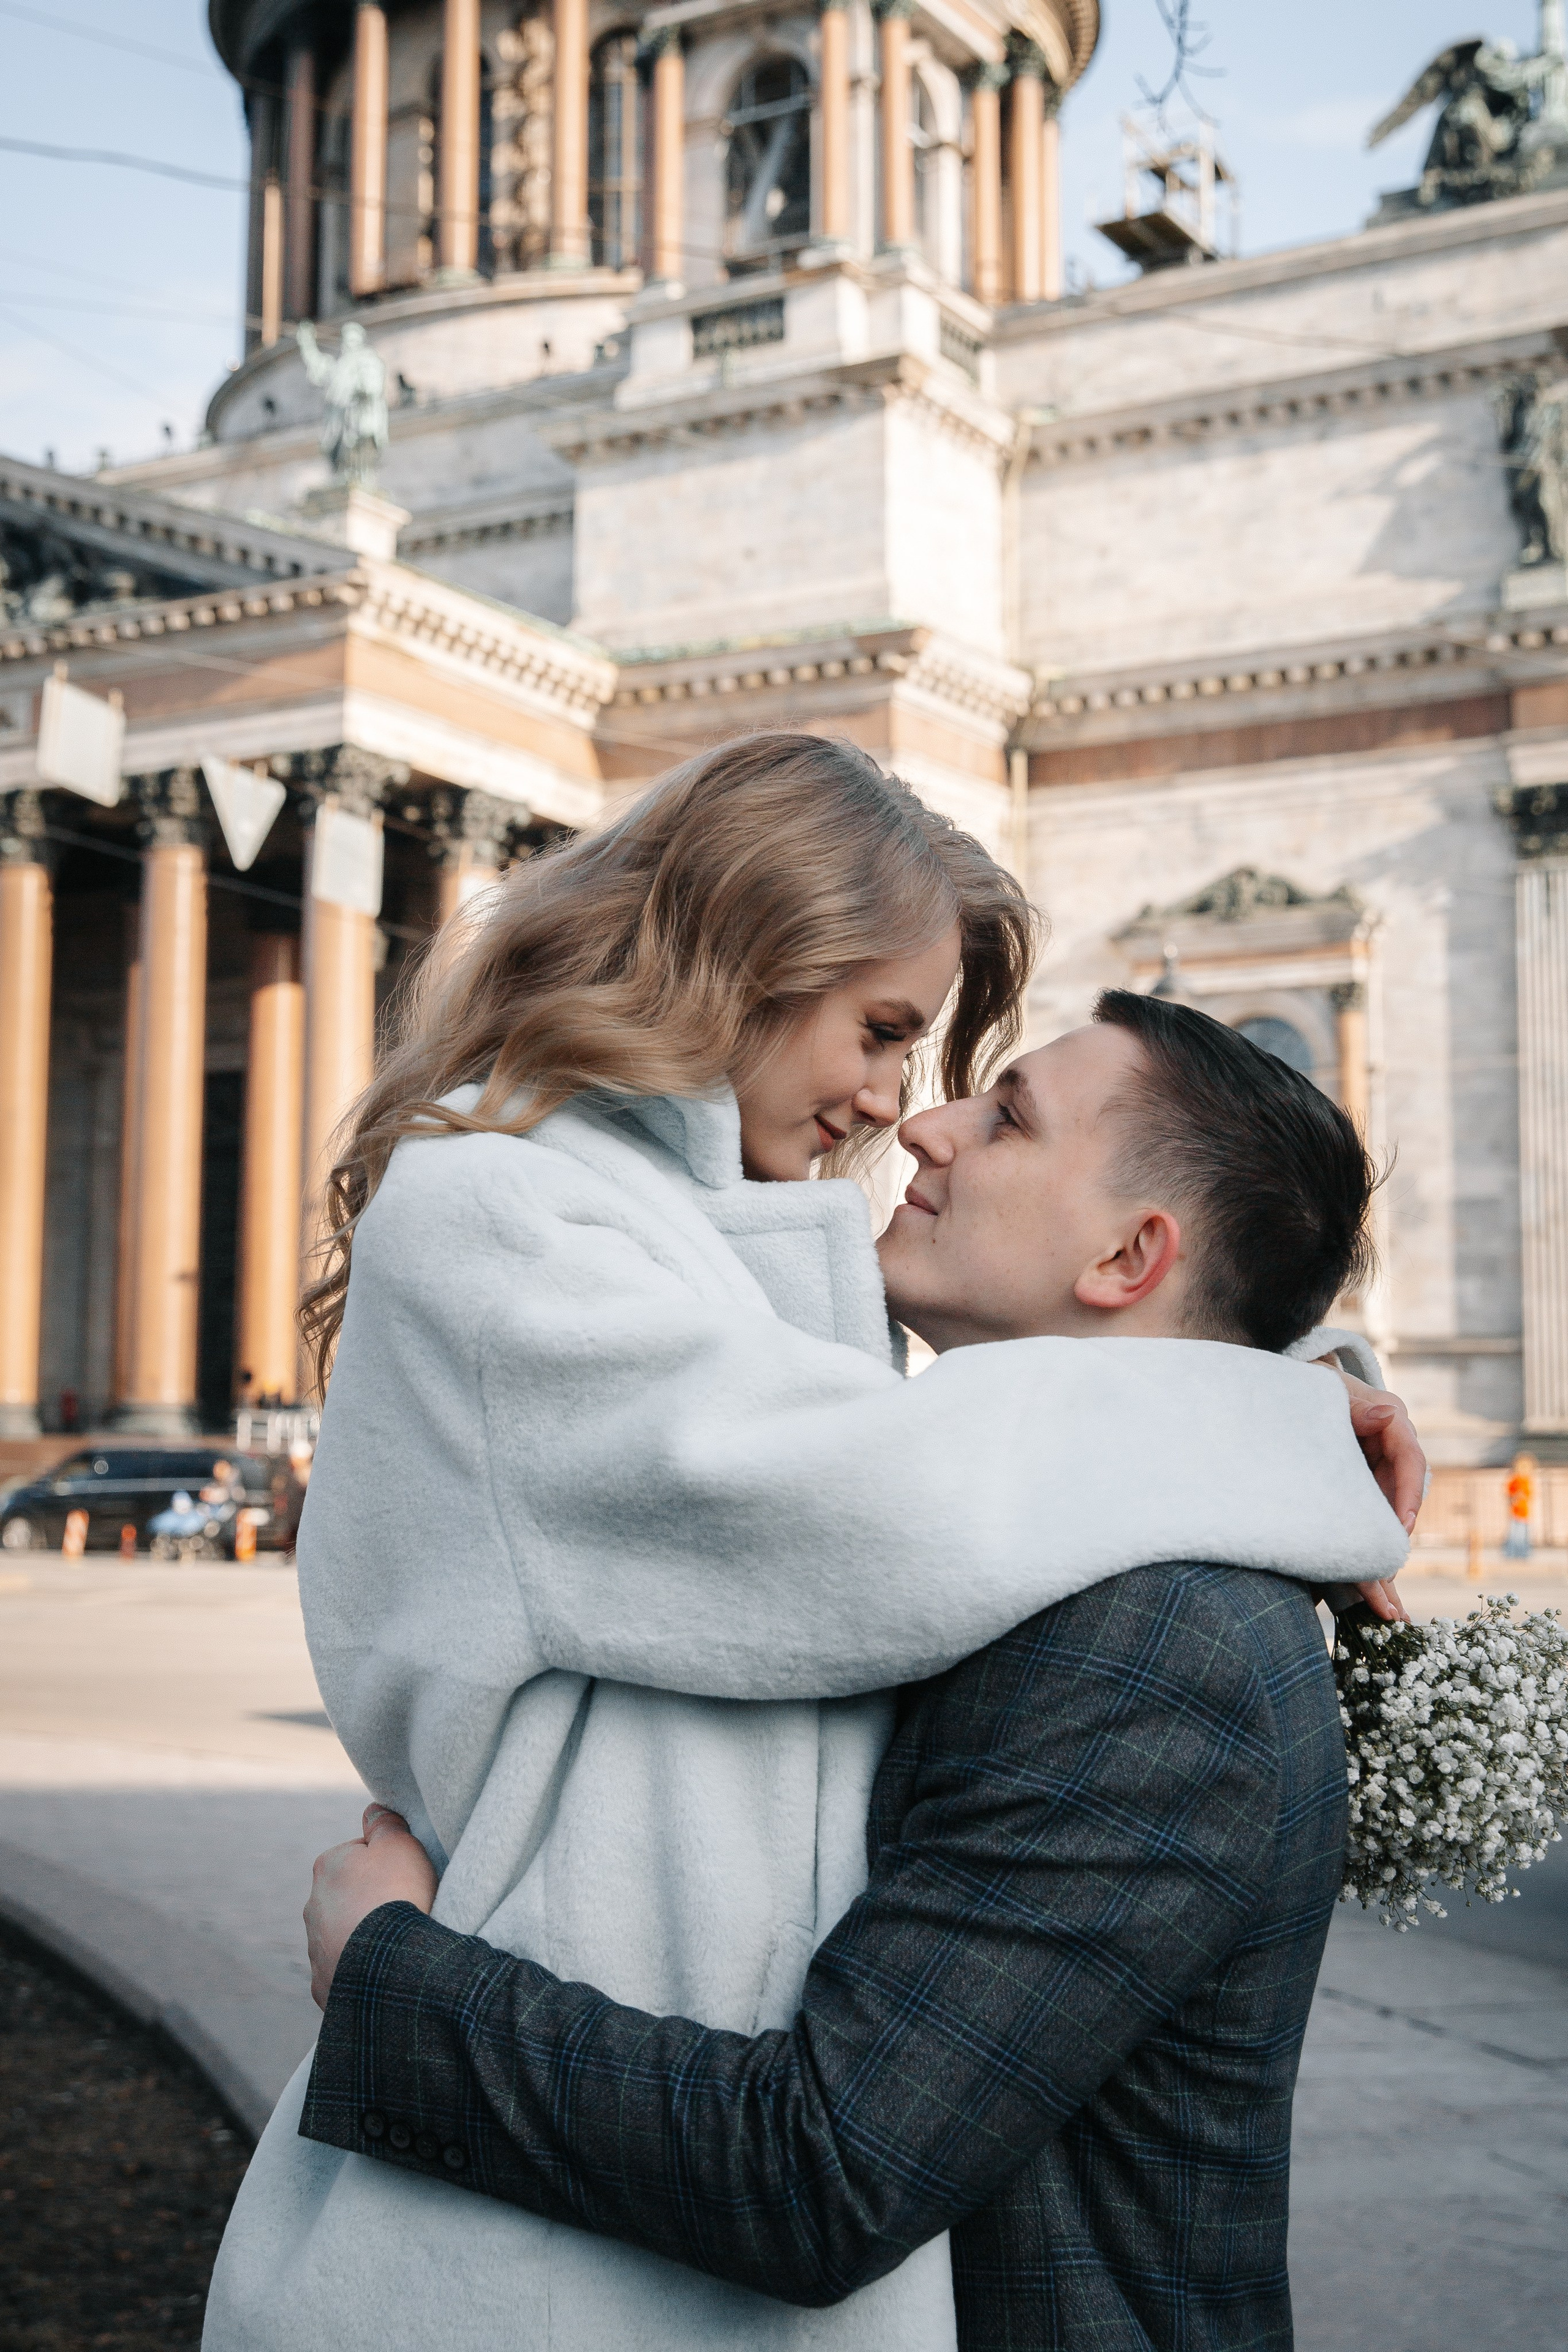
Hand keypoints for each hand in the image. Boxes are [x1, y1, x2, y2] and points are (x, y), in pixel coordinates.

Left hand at [305, 1804, 435, 2011]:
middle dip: (371, 1900)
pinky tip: (383, 1970)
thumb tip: (373, 1811)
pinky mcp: (323, 1985)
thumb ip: (385, 1824)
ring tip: (396, 1942)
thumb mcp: (400, 1845)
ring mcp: (315, 1949)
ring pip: (344, 1934)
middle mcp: (313, 1906)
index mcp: (328, 1867)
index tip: (406, 1876)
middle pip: (349, 1895)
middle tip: (404, 1908)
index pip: (359, 1854)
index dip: (388, 1862)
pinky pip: (344, 1971)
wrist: (390, 1966)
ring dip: (364, 1935)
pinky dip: (361, 1970)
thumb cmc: (397, 1896)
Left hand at [1314, 1364, 1421, 1624]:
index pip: (1409, 1462)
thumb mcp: (1328, 1389)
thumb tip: (1388, 1415)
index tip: (1400, 1527)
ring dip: (1381, 1567)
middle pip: (1397, 1506)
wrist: (1292, 1386)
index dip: (1407, 1495)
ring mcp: (1375, 1477)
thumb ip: (1355, 1406)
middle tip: (1386, 1587)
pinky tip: (1375, 1602)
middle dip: (1391, 1548)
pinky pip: (1364, 1532)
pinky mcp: (1357, 1496)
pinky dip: (1365, 1563)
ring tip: (1385, 1610)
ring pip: (1382, 1526)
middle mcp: (1390, 1455)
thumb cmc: (1310, 1384)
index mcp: (1390, 1424)